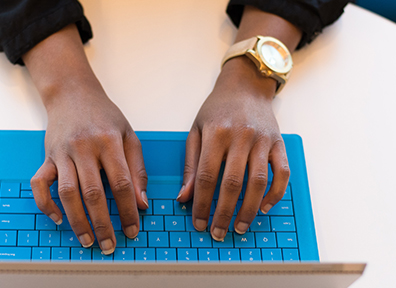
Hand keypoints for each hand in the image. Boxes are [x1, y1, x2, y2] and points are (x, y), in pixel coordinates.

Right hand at [23, 24, 147, 254]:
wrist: (72, 93)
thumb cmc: (103, 115)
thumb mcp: (128, 135)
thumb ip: (137, 168)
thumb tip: (141, 203)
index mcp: (109, 141)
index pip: (122, 183)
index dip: (128, 210)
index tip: (133, 229)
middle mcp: (84, 148)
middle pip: (93, 192)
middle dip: (103, 223)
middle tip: (109, 245)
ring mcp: (62, 153)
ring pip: (67, 192)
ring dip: (77, 220)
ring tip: (87, 240)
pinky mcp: (47, 156)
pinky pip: (39, 184)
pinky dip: (45, 204)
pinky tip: (58, 219)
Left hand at [177, 57, 289, 240]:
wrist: (246, 86)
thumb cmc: (217, 109)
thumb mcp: (196, 130)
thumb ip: (190, 164)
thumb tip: (183, 197)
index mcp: (216, 133)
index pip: (206, 176)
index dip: (201, 203)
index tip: (198, 223)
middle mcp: (241, 137)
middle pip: (232, 183)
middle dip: (223, 212)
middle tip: (218, 232)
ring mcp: (263, 140)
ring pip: (258, 182)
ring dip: (249, 209)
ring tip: (239, 227)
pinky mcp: (279, 143)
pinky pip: (282, 173)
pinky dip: (275, 193)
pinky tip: (264, 207)